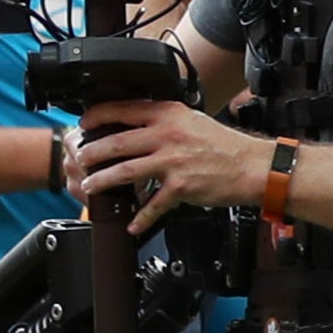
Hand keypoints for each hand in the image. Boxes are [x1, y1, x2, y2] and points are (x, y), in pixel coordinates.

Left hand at [72, 98, 269, 233]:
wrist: (254, 166)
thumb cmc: (223, 145)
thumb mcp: (190, 120)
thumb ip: (161, 120)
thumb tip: (129, 122)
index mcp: (168, 115)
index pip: (123, 110)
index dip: (97, 117)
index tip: (83, 124)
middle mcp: (168, 135)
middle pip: (116, 143)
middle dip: (91, 153)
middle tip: (79, 160)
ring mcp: (173, 162)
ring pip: (125, 172)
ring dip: (102, 181)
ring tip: (90, 187)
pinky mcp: (181, 187)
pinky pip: (153, 204)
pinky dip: (140, 217)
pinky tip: (131, 223)